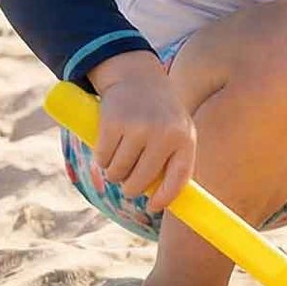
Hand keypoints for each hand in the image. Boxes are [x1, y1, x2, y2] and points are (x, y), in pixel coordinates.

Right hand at [87, 51, 196, 205]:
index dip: (165, 197)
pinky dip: (101, 159)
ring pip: (117, 173)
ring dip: (113, 173)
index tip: (153, 207)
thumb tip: (163, 202)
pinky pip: (102, 158)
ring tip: (120, 160)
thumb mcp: (178, 132)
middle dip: (130, 188)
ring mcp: (138, 127)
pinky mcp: (113, 123)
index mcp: (184, 138)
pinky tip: (108, 146)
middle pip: (139, 181)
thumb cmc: (161, 115)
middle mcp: (164, 134)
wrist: (138, 78)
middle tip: (127, 184)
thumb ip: (175, 161)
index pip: (178, 178)